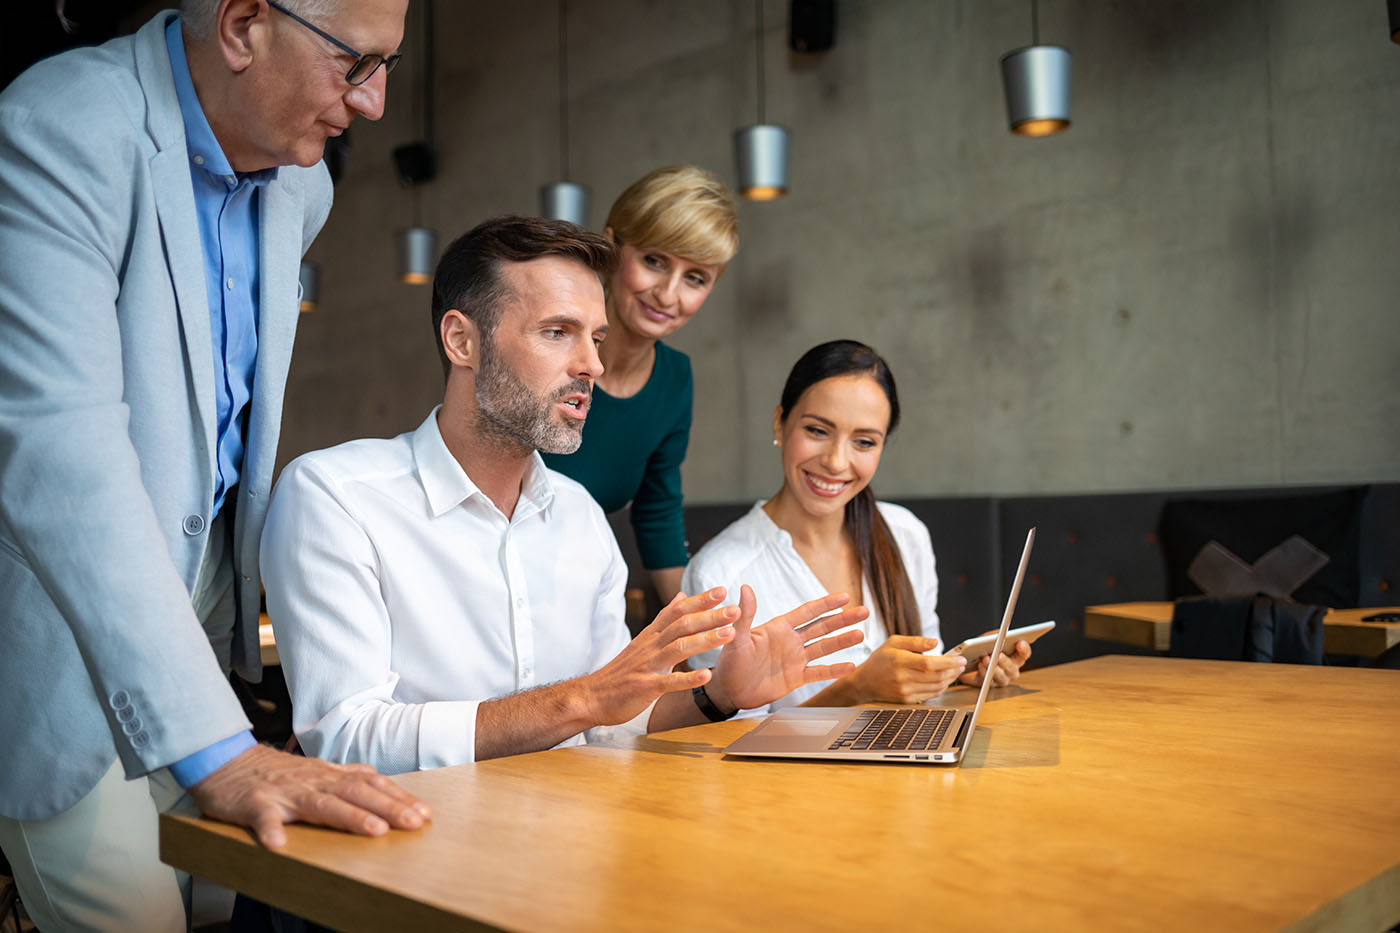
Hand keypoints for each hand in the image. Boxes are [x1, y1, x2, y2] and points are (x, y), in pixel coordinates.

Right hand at [188, 744, 431, 847]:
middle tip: (416, 822)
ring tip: (374, 831)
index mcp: (329, 776)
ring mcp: (284, 791)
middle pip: (357, 793)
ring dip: (350, 817)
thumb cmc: (274, 771)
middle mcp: (313, 781)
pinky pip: (262, 818)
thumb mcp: (316, 771)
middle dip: (389, 808)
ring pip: (321, 803)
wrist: (225, 761)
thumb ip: (346, 776)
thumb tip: (380, 780)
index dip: (399, 798)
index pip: (371, 785)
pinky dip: (271, 830)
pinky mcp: (253, 803)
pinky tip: (279, 844)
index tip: (424, 813)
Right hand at [582, 588, 739, 724]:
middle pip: (682, 625)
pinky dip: (688, 678)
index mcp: (652, 635)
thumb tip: (681, 596)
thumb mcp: (643, 640)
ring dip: (706, 640)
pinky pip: (669, 681)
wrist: (593, 696)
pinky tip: (707, 676)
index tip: (722, 590)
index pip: (677, 610)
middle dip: (710, 616)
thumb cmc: (622, 670)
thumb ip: (664, 619)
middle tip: (735, 610)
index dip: (699, 600)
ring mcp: (648, 666)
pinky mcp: (646, 687)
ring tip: (730, 634)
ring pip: (679, 648)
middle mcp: (651, 646)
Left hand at [706, 586, 866, 712]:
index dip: (826, 604)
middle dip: (843, 619)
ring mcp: (795, 659)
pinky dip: (834, 670)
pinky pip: (819, 672)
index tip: (844, 596)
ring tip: (861, 634)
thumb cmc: (730, 662)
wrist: (729, 690)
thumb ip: (745, 615)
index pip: (807, 612)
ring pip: (824, 648)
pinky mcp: (796, 678)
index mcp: (778, 628)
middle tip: (864, 611)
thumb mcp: (736, 638)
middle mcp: (791, 641)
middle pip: (822, 627)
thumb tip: (745, 588)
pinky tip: (850, 666)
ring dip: (842, 641)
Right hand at [842, 635, 967, 703]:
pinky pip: (930, 695)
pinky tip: (944, 681)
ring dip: (950, 680)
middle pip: (936, 676)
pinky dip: (941, 688)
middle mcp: (903, 678)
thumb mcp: (893, 642)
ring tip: (956, 672)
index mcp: (900, 661)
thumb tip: (935, 642)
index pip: (930, 664)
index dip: (948, 662)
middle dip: (953, 671)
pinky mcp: (907, 700)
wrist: (864, 682)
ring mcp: (905, 691)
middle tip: (961, 664)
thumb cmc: (879, 660)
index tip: (960, 659)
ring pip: (935, 687)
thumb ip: (915, 641)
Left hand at [959, 638, 1031, 687]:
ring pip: (1001, 677)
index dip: (1024, 649)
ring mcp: (1002, 679)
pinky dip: (983, 672)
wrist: (970, 660)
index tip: (1020, 642)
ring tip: (986, 659)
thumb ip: (995, 635)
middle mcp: (1012, 670)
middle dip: (1005, 661)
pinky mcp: (988, 684)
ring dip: (993, 668)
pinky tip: (980, 665)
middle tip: (999, 655)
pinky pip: (988, 681)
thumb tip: (998, 634)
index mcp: (1016, 657)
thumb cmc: (984, 648)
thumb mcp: (989, 638)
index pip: (1025, 654)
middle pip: (1012, 668)